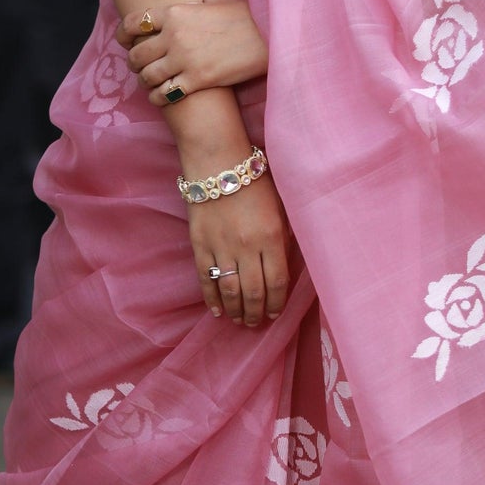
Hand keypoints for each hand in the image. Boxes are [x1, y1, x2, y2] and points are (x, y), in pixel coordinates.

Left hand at [119, 0, 267, 102]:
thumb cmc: (247, 17)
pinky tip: (162, 97)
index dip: (123, 34)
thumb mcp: (217, 1)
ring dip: (145, 82)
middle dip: (134, 62)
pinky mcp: (196, 80)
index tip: (124, 41)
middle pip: (137, 53)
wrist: (269, 36)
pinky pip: (164, 94)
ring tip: (151, 84)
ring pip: (147, 76)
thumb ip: (195, 5)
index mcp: (175, 12)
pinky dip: (158, 98)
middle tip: (140, 67)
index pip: (134, 22)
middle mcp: (174, 35)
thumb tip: (190, 8)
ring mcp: (184, 59)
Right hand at [189, 174, 288, 326]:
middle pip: (254, 292)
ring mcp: (221, 247)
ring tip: (239, 320)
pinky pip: (206, 278)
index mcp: (271, 237)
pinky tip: (218, 310)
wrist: (217, 161)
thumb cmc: (254, 181)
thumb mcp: (280, 206)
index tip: (275, 313)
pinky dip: (212, 298)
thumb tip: (284, 266)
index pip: (277, 281)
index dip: (277, 302)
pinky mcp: (200, 245)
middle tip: (255, 323)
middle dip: (256, 313)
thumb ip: (283, 237)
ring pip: (230, 290)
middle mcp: (247, 246)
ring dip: (236, 310)